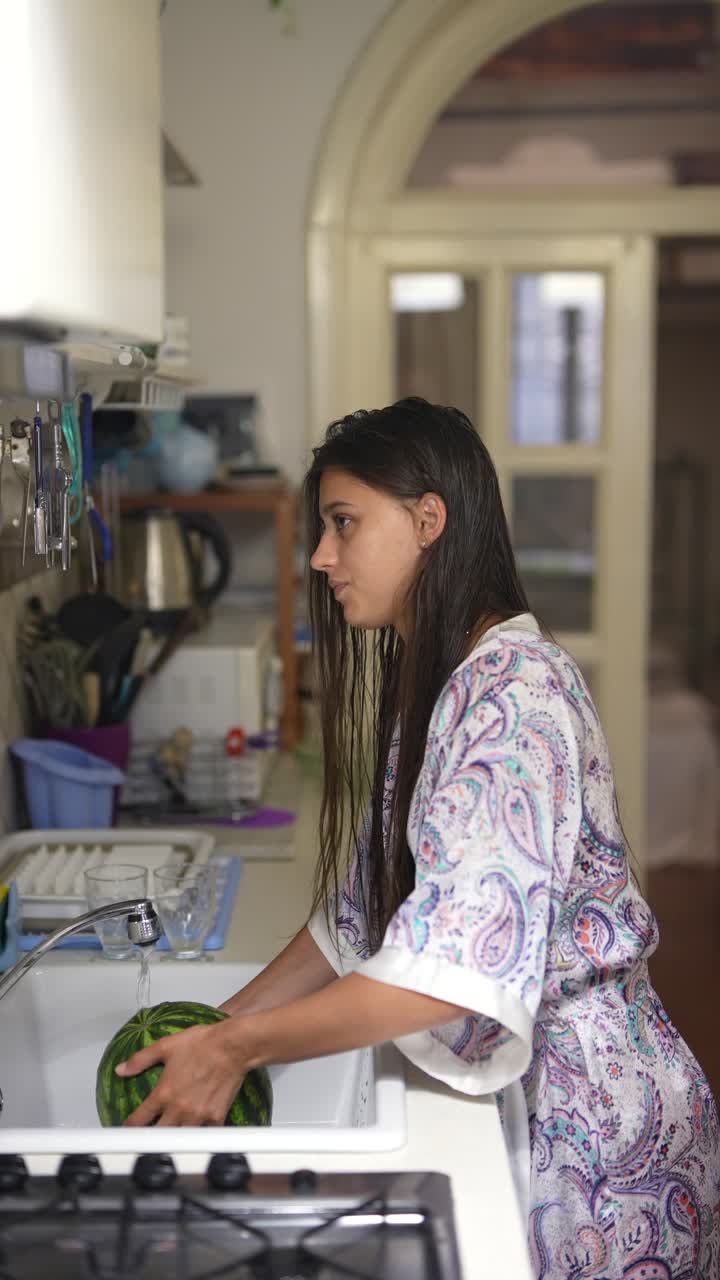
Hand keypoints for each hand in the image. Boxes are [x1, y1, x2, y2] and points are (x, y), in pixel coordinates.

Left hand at [116, 1020, 247, 1126]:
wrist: (233, 1046)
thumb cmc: (202, 1043)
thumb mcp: (166, 1046)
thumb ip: (140, 1059)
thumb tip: (121, 1069)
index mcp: (164, 1093)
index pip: (139, 1119)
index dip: (129, 1126)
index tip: (127, 1128)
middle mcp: (178, 1108)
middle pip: (158, 1135)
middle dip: (150, 1137)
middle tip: (147, 1137)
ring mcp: (198, 1115)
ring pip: (180, 1138)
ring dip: (174, 1138)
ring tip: (170, 1138)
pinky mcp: (216, 1117)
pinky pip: (205, 1134)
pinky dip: (201, 1135)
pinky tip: (198, 1132)